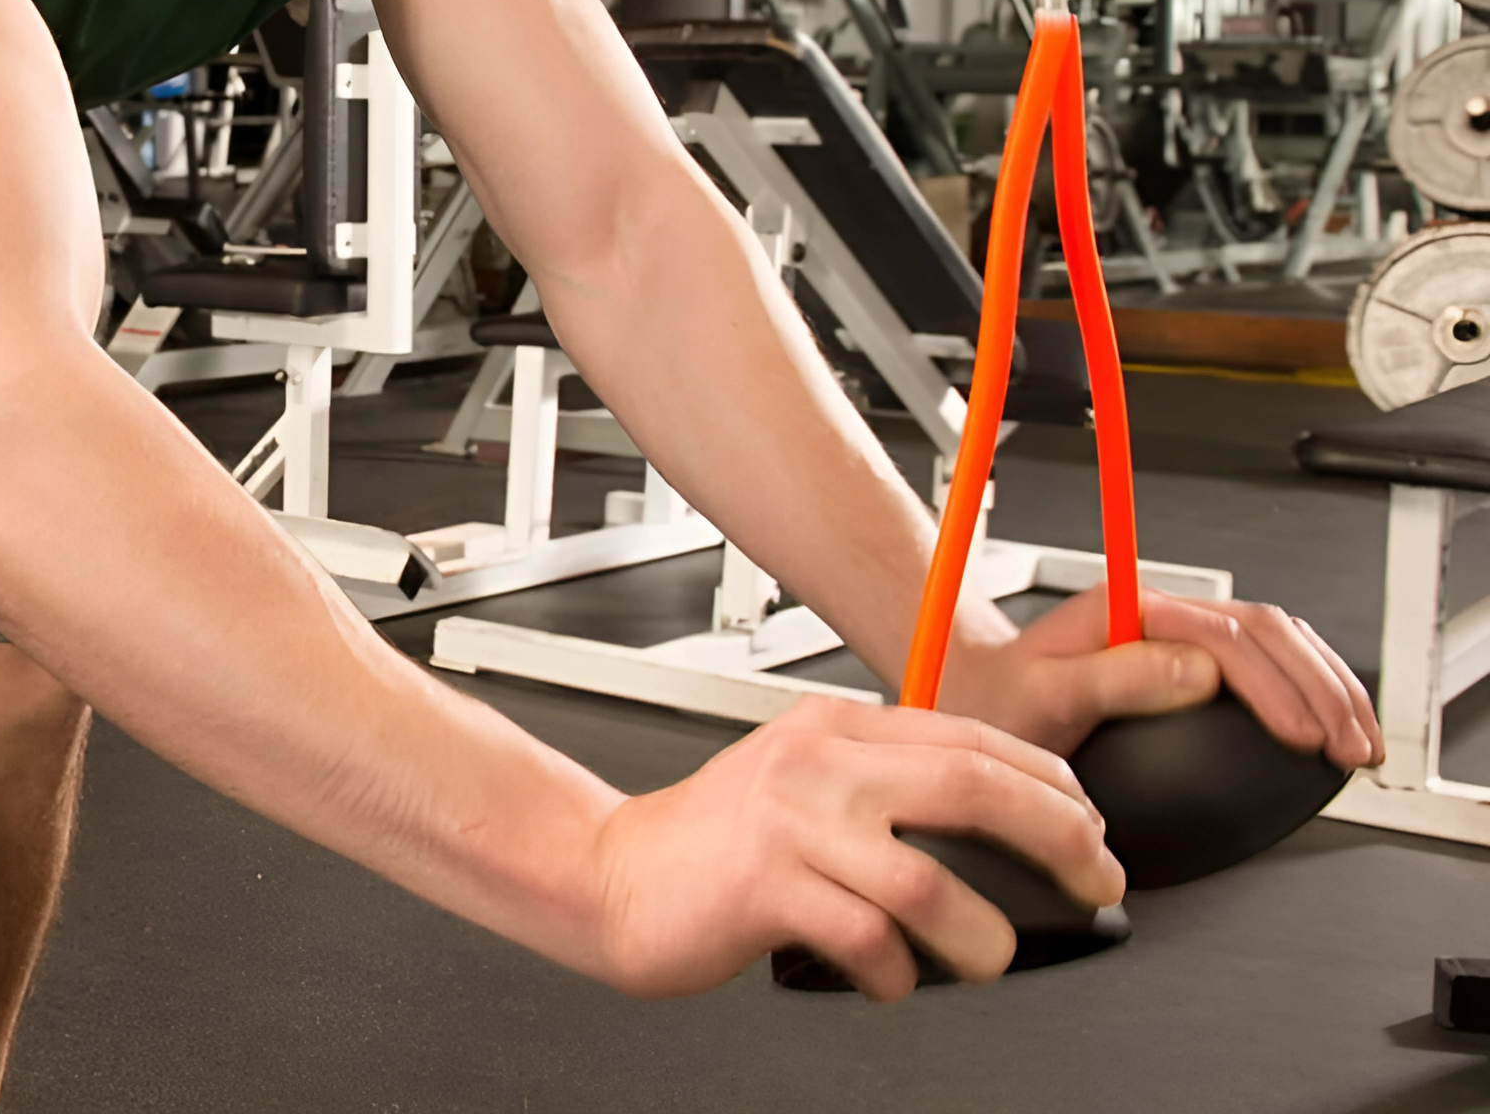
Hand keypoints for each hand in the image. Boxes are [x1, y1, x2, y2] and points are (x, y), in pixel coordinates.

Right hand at [587, 694, 1122, 1001]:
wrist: (614, 873)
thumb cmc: (715, 842)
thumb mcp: (801, 780)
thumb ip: (879, 783)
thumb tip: (993, 821)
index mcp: (835, 727)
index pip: (968, 737)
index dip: (1046, 781)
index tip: (1089, 824)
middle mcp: (818, 761)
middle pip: (969, 785)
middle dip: (1054, 837)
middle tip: (1094, 879)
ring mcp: (791, 820)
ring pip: (927, 875)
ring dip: (980, 931)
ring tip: (989, 958)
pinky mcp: (766, 886)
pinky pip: (866, 937)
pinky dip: (897, 973)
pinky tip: (891, 980)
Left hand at [944, 585, 1379, 769]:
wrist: (977, 694)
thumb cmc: (999, 699)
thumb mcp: (1044, 694)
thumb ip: (1115, 680)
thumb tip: (1198, 674)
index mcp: (1125, 611)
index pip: (1223, 637)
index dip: (1273, 685)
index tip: (1301, 734)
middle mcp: (1154, 614)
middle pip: (1263, 630)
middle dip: (1319, 686)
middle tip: (1348, 744)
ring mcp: (1170, 632)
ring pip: (1272, 639)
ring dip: (1324, 684)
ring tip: (1355, 737)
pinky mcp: (1180, 658)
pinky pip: (1260, 659)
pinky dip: (1305, 685)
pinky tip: (1324, 717)